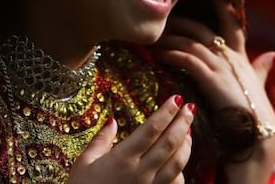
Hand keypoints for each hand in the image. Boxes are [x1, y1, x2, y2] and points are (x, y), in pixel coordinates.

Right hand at [67, 95, 193, 183]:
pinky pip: (175, 181)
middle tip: (190, 107)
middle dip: (183, 122)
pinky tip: (181, 157)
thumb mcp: (84, 163)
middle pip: (169, 142)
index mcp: (122, 158)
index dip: (166, 112)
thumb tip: (112, 121)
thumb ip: (100, 140)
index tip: (176, 98)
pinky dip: (181, 167)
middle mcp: (140, 172)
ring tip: (189, 130)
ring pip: (177, 162)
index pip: (151, 129)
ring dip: (186, 144)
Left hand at [156, 0, 274, 126]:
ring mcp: (222, 67)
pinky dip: (173, 55)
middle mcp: (231, 57)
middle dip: (182, 23)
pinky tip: (160, 54)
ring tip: (154, 39)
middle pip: (203, 31)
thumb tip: (273, 54)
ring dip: (171, 39)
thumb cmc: (256, 109)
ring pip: (192, 44)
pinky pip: (189, 60)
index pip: (232, 23)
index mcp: (241, 56)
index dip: (223, 5)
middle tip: (165, 19)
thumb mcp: (259, 83)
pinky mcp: (213, 80)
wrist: (258, 131)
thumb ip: (262, 67)